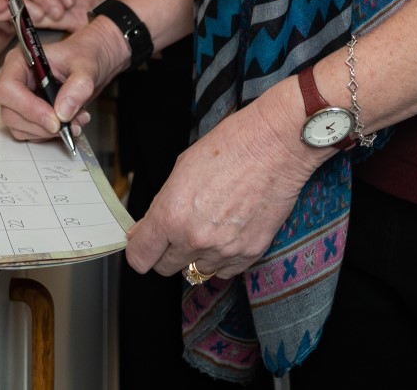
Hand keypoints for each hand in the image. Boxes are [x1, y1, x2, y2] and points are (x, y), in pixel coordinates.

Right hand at [0, 18, 130, 140]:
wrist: (88, 64)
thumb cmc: (82, 56)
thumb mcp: (87, 66)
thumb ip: (78, 86)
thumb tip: (63, 112)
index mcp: (19, 61)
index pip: (9, 89)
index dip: (29, 108)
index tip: (55, 120)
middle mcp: (13, 81)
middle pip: (10, 113)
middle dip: (41, 124)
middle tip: (70, 125)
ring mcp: (17, 99)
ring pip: (19, 127)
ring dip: (48, 132)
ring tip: (77, 120)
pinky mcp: (25, 114)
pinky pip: (29, 133)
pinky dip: (49, 134)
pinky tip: (70, 123)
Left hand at [124, 82, 324, 280]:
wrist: (276, 145)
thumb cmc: (231, 146)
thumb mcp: (181, 169)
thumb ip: (162, 206)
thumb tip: (147, 231)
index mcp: (172, 216)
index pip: (140, 258)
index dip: (140, 250)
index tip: (145, 245)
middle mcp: (195, 238)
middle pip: (166, 268)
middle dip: (168, 251)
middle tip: (180, 231)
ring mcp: (224, 250)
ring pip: (196, 271)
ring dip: (197, 255)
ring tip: (210, 226)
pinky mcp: (250, 253)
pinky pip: (225, 271)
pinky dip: (223, 258)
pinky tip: (228, 233)